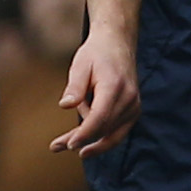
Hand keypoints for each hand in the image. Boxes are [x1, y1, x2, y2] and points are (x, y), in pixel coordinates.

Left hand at [53, 27, 138, 156]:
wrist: (117, 44)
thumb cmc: (96, 54)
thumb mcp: (80, 65)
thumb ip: (74, 86)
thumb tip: (65, 106)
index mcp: (114, 86)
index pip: (100, 117)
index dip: (85, 134)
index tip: (69, 145)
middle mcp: (129, 98)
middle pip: (104, 129)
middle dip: (81, 140)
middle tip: (56, 146)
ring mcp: (134, 106)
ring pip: (111, 134)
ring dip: (89, 141)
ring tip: (63, 142)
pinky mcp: (134, 111)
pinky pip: (117, 132)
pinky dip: (100, 136)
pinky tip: (84, 142)